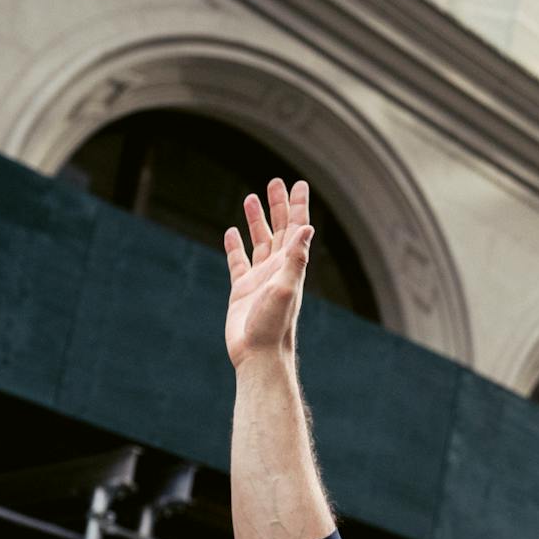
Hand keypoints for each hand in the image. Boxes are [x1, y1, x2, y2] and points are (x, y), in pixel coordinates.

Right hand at [223, 179, 314, 366]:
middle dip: (278, 206)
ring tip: (250, 198)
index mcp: (290, 266)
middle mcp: (277, 270)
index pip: (296, 228)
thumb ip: (296, 259)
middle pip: (279, 230)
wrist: (259, 356)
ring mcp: (259, 279)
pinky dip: (235, 246)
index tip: (298, 184)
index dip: (298, 206)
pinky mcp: (241, 291)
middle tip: (275, 182)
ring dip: (256, 220)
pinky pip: (238, 262)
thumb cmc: (274, 327)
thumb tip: (308, 228)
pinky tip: (231, 233)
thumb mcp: (286, 288)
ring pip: (258, 242)